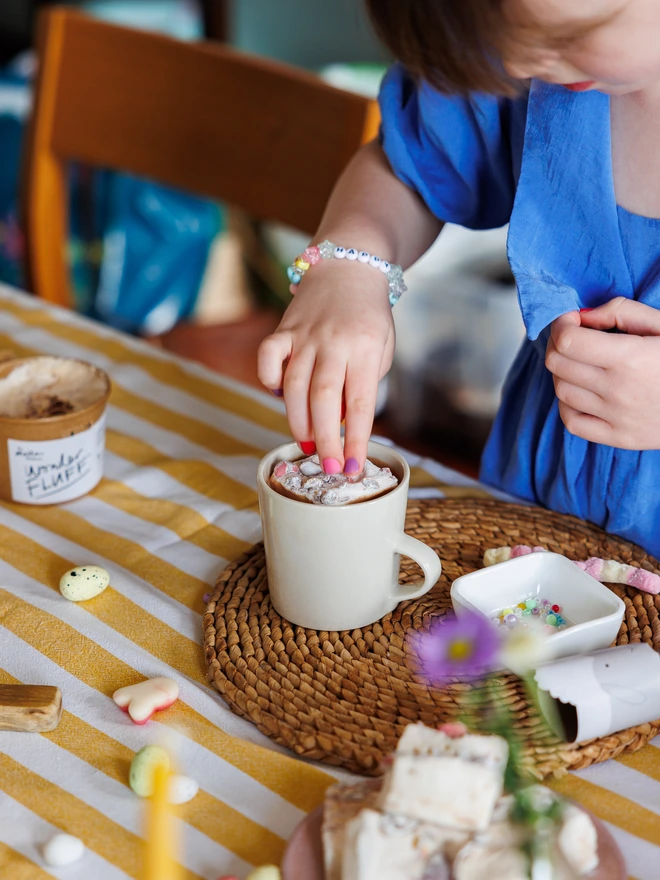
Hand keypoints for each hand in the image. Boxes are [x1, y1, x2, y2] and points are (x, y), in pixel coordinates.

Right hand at [257, 259, 394, 471]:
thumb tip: (340, 425)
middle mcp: (333, 342)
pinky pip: (268, 356)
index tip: (352, 467)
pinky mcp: (283, 328)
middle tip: (326, 465)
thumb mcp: (381, 350)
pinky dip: (269, 379)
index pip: (360, 404)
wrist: (349, 268)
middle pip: (323, 400)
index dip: (355, 440)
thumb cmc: (368, 318)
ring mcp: (305, 334)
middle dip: (324, 439)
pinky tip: (279, 394)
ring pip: (293, 386)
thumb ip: (363, 385)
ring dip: (297, 421)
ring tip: (306, 442)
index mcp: (365, 349)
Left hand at [545, 298, 659, 448]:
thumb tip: (583, 316)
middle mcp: (618, 390)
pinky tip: (582, 391)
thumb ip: (622, 312)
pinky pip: (572, 422)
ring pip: (561, 391)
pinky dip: (567, 404)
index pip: (568, 341)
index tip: (572, 321)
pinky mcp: (620, 438)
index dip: (562, 325)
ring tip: (582, 363)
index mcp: (630, 358)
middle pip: (558, 365)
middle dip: (559, 345)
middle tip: (574, 338)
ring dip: (563, 373)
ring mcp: (617, 418)